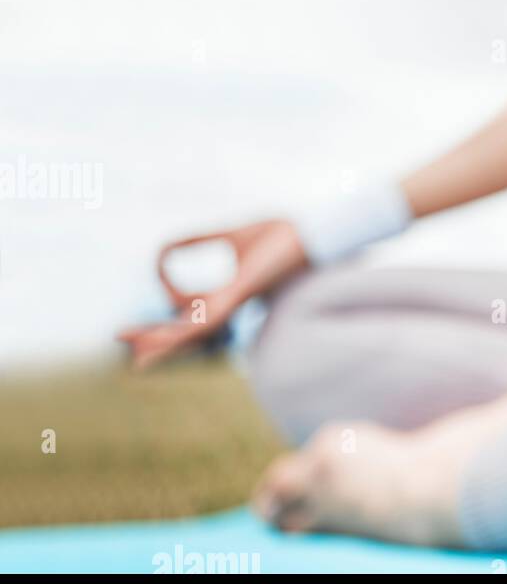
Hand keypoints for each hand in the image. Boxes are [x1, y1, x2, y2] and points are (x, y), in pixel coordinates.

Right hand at [115, 219, 307, 369]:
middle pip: (182, 329)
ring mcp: (232, 304)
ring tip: (130, 350)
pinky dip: (178, 331)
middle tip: (119, 340)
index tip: (158, 263)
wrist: (310, 233)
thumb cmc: (280, 235)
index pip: (186, 307)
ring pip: (188, 332)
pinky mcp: (238, 298)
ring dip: (158, 342)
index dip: (166, 292)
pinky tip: (158, 342)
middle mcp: (228, 305)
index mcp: (227, 295)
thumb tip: (168, 243)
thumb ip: (200, 239)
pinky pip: (203, 320)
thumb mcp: (230, 235)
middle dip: (151, 336)